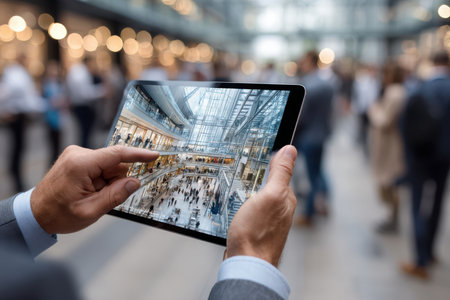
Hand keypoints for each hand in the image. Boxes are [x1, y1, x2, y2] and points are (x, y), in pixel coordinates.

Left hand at [31, 145, 158, 233]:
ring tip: (91, 197)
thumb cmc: (58, 214)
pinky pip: (100, 167)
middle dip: (115, 181)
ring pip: (108, 166)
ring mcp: (76, 155)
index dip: (139, 155)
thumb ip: (115, 195)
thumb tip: (135, 182)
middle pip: (114, 163)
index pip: (117, 154)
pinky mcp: (77, 159)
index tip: (155, 155)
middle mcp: (78, 154)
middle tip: (102, 198)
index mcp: (81, 164)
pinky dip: (101, 180)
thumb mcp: (90, 211)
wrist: (34, 214)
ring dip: (107, 182)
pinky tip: (89, 191)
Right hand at [224, 145, 296, 266]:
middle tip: (249, 160)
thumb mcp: (269, 196)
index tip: (262, 147)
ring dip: (252, 188)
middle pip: (271, 183)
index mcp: (286, 198)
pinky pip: (253, 208)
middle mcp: (280, 209)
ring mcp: (268, 220)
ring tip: (242, 179)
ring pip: (261, 196)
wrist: (245, 264)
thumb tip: (290, 149)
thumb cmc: (256, 234)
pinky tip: (238, 202)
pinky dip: (246, 201)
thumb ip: (280, 173)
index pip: (282, 171)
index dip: (273, 158)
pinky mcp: (257, 228)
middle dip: (262, 172)